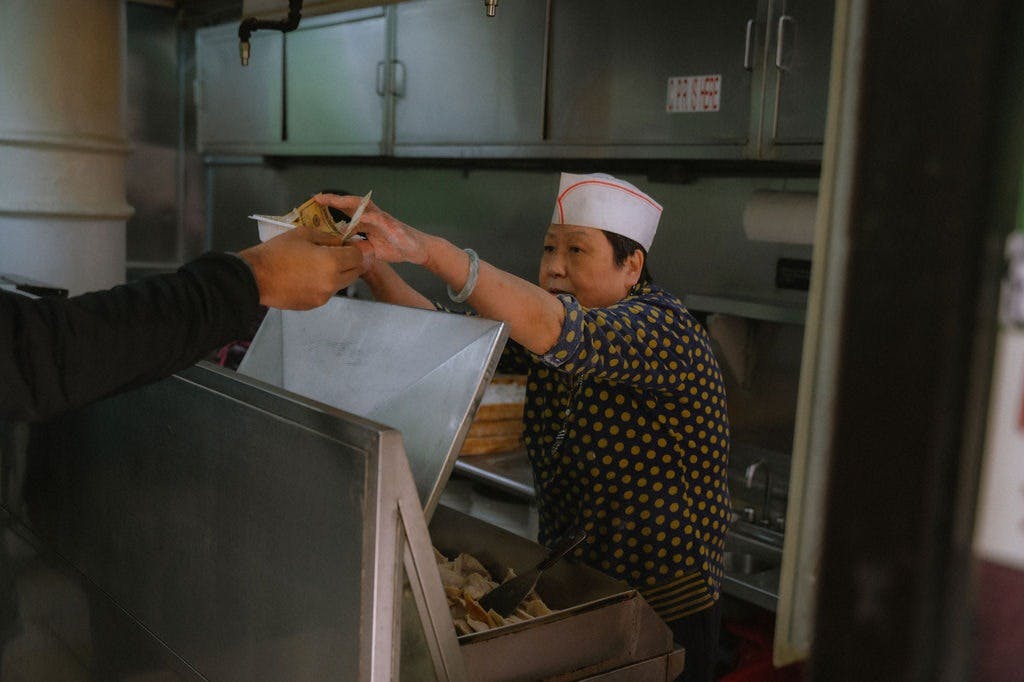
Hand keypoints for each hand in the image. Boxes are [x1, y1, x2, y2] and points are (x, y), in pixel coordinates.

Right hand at [238, 225, 373, 309]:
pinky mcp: (314, 305)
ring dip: (337, 274)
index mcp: (331, 262)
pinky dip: (323, 285)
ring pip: (341, 284)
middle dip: (349, 263)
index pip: (357, 257)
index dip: (353, 250)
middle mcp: (332, 283)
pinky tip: (307, 277)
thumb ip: (327, 237)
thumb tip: (341, 242)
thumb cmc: (277, 252)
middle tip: (336, 254)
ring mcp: (323, 297)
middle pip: (354, 273)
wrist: (254, 277)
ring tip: (316, 266)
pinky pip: (326, 293)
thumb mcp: (303, 234)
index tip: (345, 246)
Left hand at [316, 193, 429, 265]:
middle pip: (351, 204)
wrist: (417, 250)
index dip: (331, 207)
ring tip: (334, 200)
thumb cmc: (397, 247)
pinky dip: (370, 217)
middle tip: (318, 197)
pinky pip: (380, 219)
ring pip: (364, 206)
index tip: (315, 203)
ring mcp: (383, 219)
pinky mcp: (393, 226)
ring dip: (348, 202)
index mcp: (366, 221)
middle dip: (334, 200)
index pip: (346, 211)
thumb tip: (341, 249)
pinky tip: (360, 216)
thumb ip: (358, 247)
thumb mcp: (372, 250)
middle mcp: (373, 216)